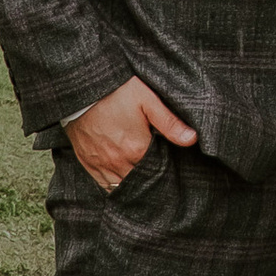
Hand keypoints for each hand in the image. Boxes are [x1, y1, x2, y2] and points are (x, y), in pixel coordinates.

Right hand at [66, 75, 197, 192]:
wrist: (82, 89)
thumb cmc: (117, 91)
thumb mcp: (148, 100)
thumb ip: (170, 123)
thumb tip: (193, 139)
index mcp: (137, 149)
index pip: (158, 171)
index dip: (166, 170)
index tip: (172, 168)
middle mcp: (119, 162)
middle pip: (141, 181)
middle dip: (151, 179)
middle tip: (160, 177)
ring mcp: (101, 164)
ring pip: (122, 186)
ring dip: (133, 184)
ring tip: (143, 181)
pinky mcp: (87, 163)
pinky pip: (104, 185)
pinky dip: (114, 186)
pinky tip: (123, 182)